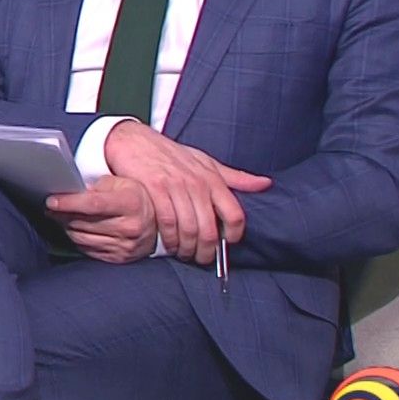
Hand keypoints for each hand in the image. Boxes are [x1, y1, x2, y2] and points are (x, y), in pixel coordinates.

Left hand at [45, 176, 157, 263]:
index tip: (51, 201)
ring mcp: (125, 246)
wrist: (157, 225)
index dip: (69, 203)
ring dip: (66, 227)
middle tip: (51, 207)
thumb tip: (72, 192)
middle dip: (62, 214)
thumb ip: (97, 186)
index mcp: (131, 203)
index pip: (93, 204)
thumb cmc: (135, 199)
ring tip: (60, 217)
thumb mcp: (121, 183)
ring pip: (82, 237)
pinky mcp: (118, 258)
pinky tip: (73, 229)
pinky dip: (76, 239)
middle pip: (84, 222)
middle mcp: (130, 227)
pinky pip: (87, 249)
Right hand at [102, 120, 271, 264]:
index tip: (224, 245)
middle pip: (210, 229)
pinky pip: (167, 222)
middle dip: (205, 251)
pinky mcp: (154, 189)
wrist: (133, 140)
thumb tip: (266, 184)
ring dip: (186, 248)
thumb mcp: (205, 161)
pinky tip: (166, 243)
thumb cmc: (170, 154)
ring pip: (188, 229)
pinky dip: (168, 238)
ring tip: (183, 253)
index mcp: (213, 178)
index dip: (232, 236)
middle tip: (200, 259)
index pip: (235, 215)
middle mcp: (197, 183)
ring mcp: (175, 186)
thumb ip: (234, 177)